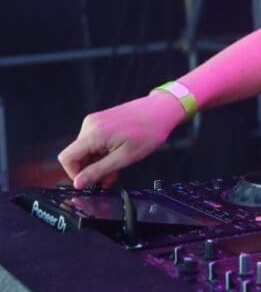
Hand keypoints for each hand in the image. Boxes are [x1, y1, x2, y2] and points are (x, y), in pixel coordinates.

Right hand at [57, 92, 185, 188]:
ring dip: (98, 161)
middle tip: (109, 178)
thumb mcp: (125, 157)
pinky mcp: (101, 120)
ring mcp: (95, 120)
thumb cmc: (149, 131)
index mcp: (93, 133)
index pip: (66, 158)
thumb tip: (78, 183)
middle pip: (76, 154)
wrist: (162, 109)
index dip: (75, 173)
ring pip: (85, 149)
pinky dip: (102, 151)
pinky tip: (116, 155)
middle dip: (90, 169)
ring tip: (117, 168)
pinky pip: (93, 140)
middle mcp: (89, 124)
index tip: (91, 181)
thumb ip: (99, 170)